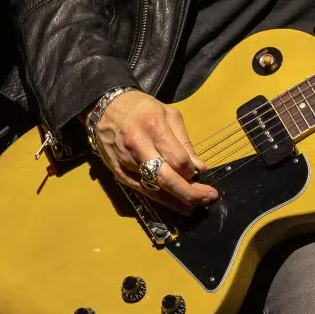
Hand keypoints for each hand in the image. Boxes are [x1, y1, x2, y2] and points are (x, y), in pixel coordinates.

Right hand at [91, 90, 218, 210]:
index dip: (191, 170)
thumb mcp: (169, 114)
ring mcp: (126, 162)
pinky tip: (176, 204)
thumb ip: (185, 142)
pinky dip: (161, 199)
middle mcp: (138, 147)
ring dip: (177, 200)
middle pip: (166, 178)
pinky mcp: (119, 173)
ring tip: (195, 205)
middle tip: (208, 198)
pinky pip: (142, 191)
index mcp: (154, 127)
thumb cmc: (141, 108)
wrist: (106, 108)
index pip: (178, 159)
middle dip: (189, 193)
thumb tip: (199, 168)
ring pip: (154, 188)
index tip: (199, 172)